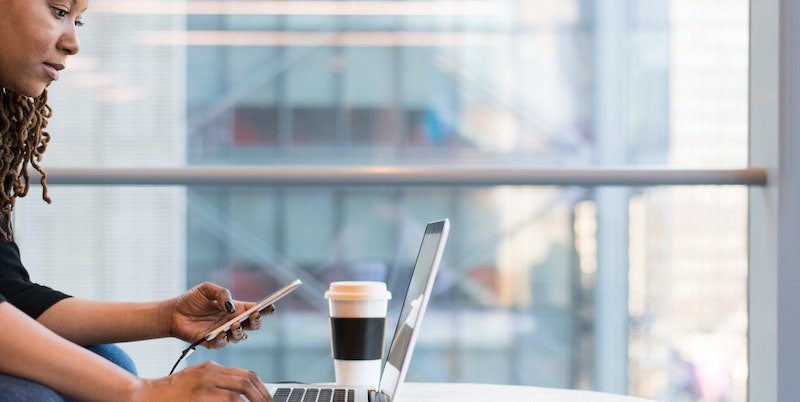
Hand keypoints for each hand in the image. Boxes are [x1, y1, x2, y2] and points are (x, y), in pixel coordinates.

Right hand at [132, 361, 271, 401]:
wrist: (142, 394)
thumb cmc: (168, 392)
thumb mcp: (196, 380)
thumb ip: (216, 383)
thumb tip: (238, 396)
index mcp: (212, 368)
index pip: (246, 375)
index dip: (261, 388)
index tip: (267, 398)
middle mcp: (210, 374)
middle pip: (247, 382)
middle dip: (262, 396)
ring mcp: (204, 386)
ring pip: (239, 393)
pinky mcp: (199, 397)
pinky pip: (228, 401)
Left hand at [165, 282, 273, 348]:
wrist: (173, 313)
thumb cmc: (192, 300)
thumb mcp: (207, 289)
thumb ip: (222, 293)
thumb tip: (231, 306)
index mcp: (235, 308)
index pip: (254, 309)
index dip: (265, 309)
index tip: (270, 306)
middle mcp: (232, 321)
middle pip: (252, 325)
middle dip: (257, 321)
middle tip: (254, 316)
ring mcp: (224, 332)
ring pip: (240, 336)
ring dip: (240, 331)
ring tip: (235, 325)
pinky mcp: (212, 342)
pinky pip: (222, 344)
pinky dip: (224, 339)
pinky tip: (221, 333)